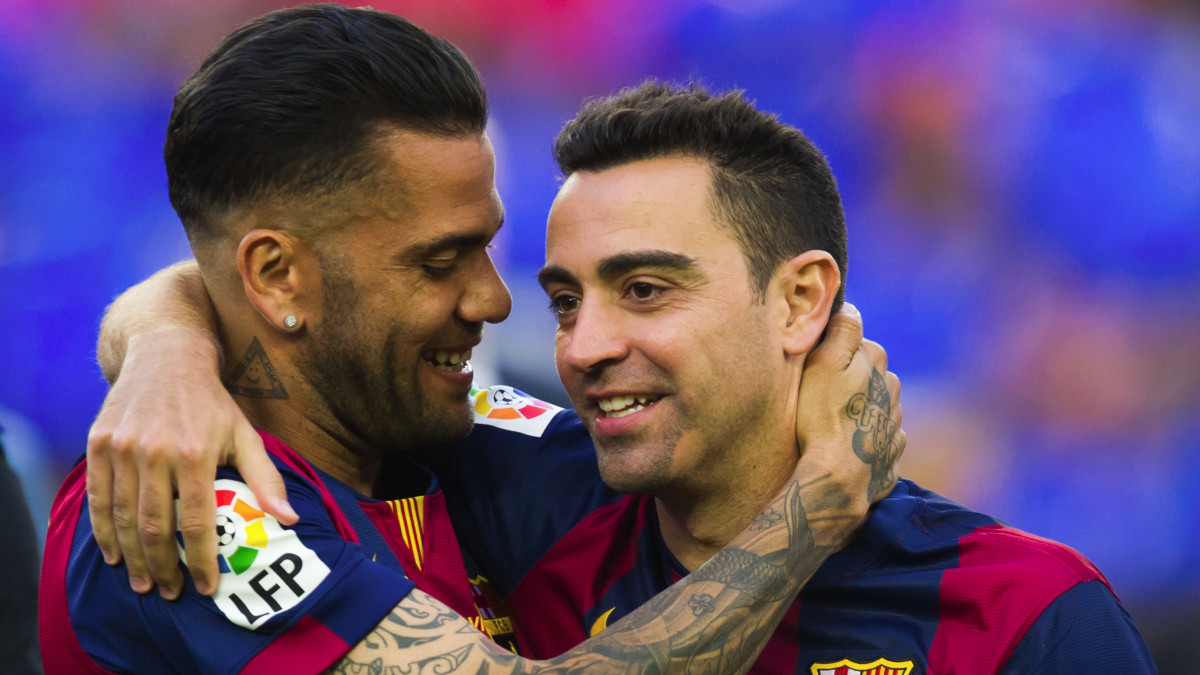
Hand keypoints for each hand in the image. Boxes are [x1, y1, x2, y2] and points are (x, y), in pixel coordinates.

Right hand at [86, 327, 296, 598]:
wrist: (166, 356)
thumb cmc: (212, 403)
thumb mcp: (245, 434)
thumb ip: (265, 478)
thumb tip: (290, 519)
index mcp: (195, 452)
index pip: (196, 522)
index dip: (201, 560)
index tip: (205, 589)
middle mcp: (155, 451)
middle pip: (154, 527)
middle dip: (162, 568)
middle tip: (169, 593)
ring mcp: (122, 447)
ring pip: (122, 518)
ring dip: (132, 558)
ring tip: (143, 584)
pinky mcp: (99, 443)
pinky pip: (97, 497)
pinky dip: (103, 531)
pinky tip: (114, 554)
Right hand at [792, 303, 904, 546]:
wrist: (838, 478)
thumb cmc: (822, 418)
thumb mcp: (821, 364)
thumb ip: (841, 330)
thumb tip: (850, 306)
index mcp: (875, 359)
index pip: (852, 341)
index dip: (829, 352)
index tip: (812, 368)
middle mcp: (892, 385)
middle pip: (865, 372)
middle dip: (847, 380)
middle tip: (817, 397)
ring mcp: (895, 419)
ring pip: (873, 403)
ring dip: (856, 408)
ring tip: (830, 424)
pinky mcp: (893, 449)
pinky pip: (878, 434)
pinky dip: (864, 436)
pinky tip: (845, 445)